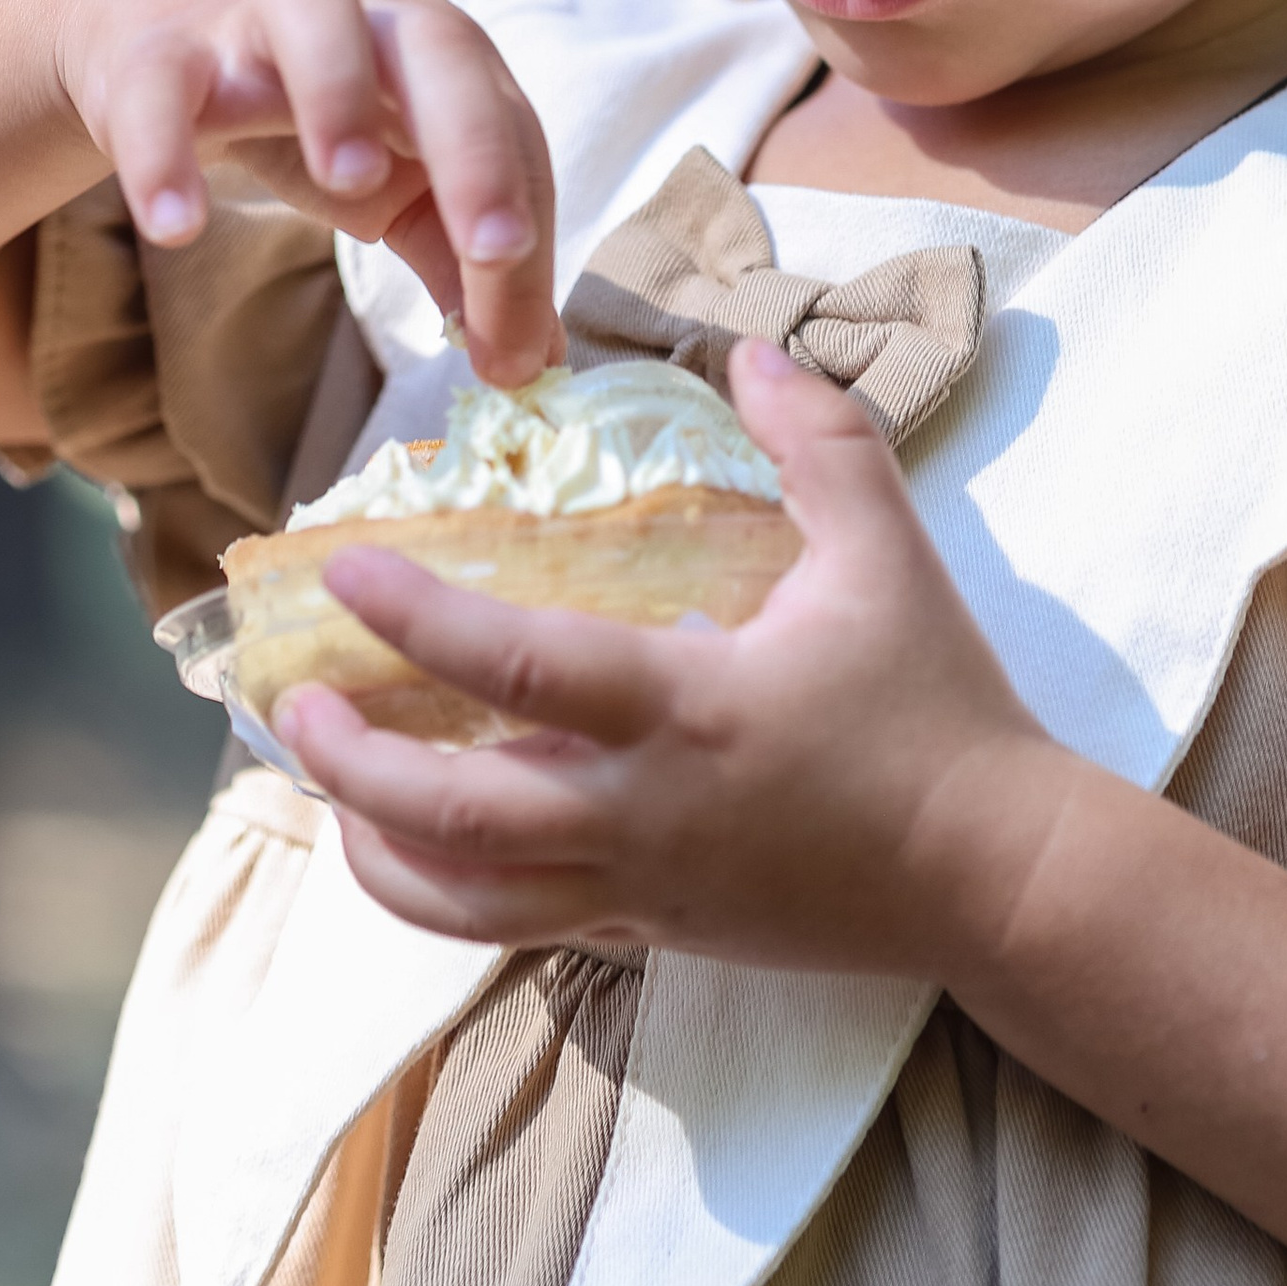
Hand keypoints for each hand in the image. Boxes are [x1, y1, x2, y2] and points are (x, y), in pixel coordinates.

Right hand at [54, 0, 557, 382]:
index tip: (517, 352)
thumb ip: (457, 261)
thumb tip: (530, 362)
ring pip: (311, 7)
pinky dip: (165, 147)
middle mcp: (368, 16)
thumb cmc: (309, 108)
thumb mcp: (395, 182)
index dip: (521, 231)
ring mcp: (259, 18)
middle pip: (441, 45)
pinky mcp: (159, 45)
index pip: (509, 132)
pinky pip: (160, 82)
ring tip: (349, 184)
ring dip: (339, 91)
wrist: (157, 16)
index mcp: (443, 59)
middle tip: (494, 249)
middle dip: (477, 142)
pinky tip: (174, 227)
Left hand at [272, 342, 1082, 968]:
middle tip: (293, 700)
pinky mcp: (648, 935)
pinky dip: (436, 894)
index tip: (341, 573)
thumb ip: (821, 442)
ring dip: (370, 845)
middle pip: (450, 815)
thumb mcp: (889, 557)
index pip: (517, 668)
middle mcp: (640, 813)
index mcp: (689, 709)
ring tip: (322, 783)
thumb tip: (750, 350)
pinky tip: (405, 847)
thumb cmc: (939, 709)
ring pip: (460, 901)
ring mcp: (637, 888)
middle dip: (350, 762)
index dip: (415, 618)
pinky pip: (511, 932)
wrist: (993, 877)